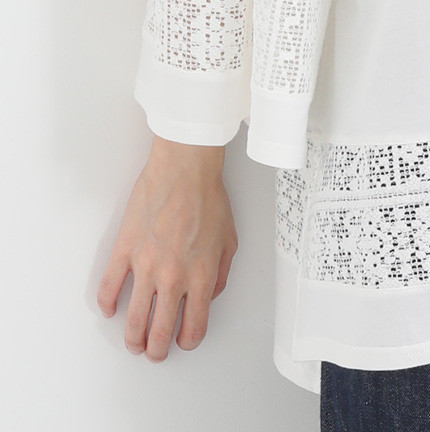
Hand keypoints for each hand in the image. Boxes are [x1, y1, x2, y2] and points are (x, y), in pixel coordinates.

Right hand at [96, 136, 237, 361]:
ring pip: (133, 319)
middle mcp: (173, 278)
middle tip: (154, 352)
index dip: (187, 341)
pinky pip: (109, 287)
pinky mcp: (125, 251)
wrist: (185, 170)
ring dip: (132, 339)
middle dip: (156, 350)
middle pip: (159, 332)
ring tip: (133, 343)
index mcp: (201, 276)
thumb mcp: (230, 239)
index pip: (193, 327)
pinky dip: (106, 304)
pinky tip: (110, 309)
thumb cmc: (208, 198)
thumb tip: (210, 295)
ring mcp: (146, 266)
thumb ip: (221, 274)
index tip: (183, 341)